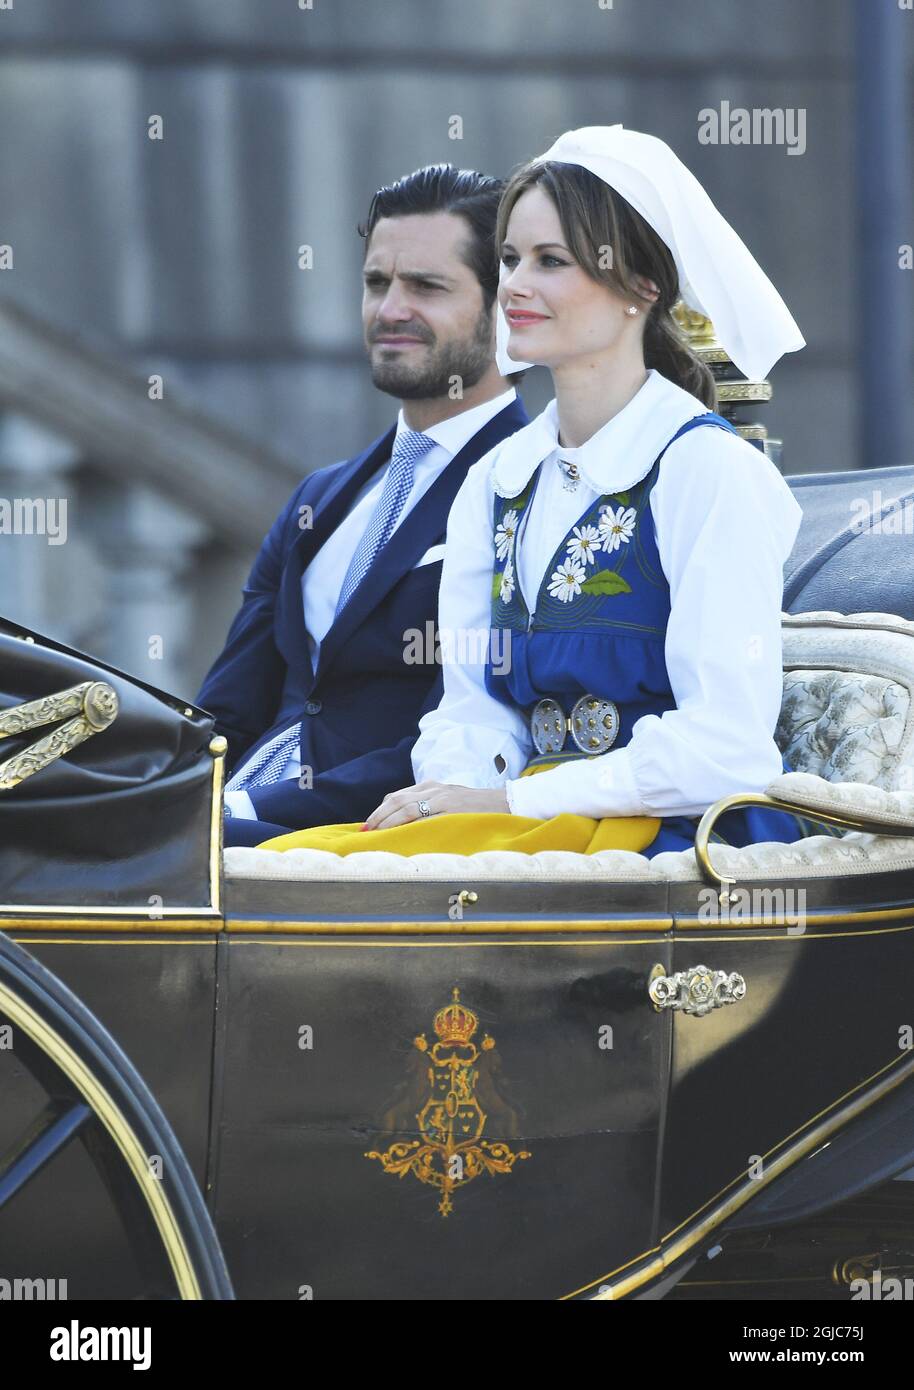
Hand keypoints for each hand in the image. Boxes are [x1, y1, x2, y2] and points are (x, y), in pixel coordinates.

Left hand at [362, 780, 509, 830]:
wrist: (503, 803)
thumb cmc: (475, 807)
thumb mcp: (449, 800)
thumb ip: (429, 806)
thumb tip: (406, 823)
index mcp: (430, 786)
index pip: (397, 796)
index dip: (380, 810)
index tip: (369, 824)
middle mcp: (433, 789)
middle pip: (397, 800)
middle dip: (379, 816)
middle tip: (367, 831)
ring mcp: (442, 798)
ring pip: (406, 808)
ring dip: (388, 822)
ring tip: (377, 834)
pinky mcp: (451, 808)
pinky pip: (425, 818)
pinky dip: (409, 827)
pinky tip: (401, 836)